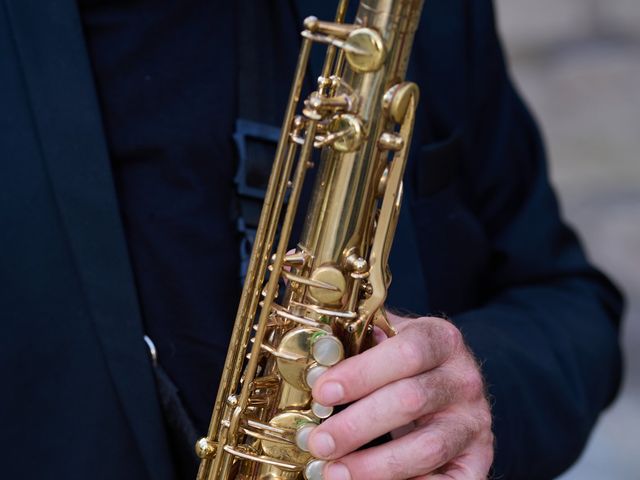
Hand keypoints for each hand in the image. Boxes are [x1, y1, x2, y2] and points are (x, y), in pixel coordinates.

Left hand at [306, 314, 493, 479]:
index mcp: (441, 339)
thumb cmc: (404, 364)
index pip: (407, 351)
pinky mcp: (479, 458)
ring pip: (427, 447)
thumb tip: (316, 361)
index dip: (362, 372)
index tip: (323, 392)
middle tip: (318, 442)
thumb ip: (358, 344)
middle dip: (357, 426)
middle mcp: (464, 378)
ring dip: (374, 466)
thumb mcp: (387, 341)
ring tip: (334, 472)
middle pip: (411, 400)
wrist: (449, 384)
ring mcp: (474, 421)